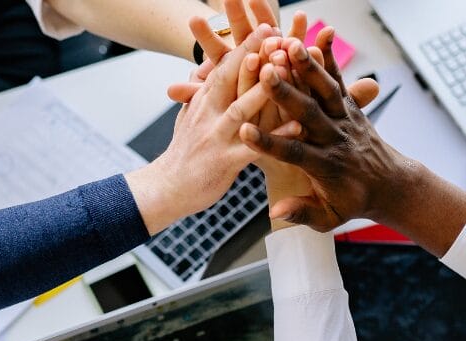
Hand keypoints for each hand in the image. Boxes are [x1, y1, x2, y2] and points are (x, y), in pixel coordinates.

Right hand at [125, 23, 298, 234]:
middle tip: (278, 34)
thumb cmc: (184, 154)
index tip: (267, 25)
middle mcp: (209, 114)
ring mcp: (217, 137)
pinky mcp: (225, 163)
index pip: (224, 67)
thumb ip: (198, 92)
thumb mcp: (188, 116)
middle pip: (231, 79)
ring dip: (264, 89)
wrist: (167, 188)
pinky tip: (298, 127)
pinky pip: (254, 148)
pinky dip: (275, 137)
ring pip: (242, 109)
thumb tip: (204, 67)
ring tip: (286, 70)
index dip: (246, 45)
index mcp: (203, 101)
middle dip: (255, 54)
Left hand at [168, 0, 305, 103]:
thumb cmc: (242, 115)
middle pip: (241, 31)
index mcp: (231, 64)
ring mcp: (274, 52)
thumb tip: (169, 90)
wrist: (273, 124)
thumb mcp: (218, 107)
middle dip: (235, 13)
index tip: (193, 19)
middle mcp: (252, 52)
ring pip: (269, 31)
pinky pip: (298, 43)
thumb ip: (198, 95)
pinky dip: (300, 30)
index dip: (206, 35)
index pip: (216, 48)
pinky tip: (301, 17)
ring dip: (264, 15)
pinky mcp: (295, 58)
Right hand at [240, 29, 465, 253]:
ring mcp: (346, 120)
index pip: (294, 153)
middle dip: (286, 93)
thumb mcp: (328, 219)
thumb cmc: (352, 203)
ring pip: (325, 90)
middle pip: (308, 114)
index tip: (244, 132)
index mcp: (325, 166)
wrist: (390, 185)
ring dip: (308, 66)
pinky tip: (320, 34)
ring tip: (291, 43)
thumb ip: (302, 213)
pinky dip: (331, 59)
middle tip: (267, 72)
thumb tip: (276, 212)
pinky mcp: (351, 107)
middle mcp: (335, 139)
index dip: (269, 143)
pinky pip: (340, 81)